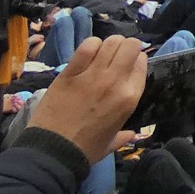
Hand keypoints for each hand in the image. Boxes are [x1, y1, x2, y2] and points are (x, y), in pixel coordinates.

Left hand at [28, 35, 146, 164]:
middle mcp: (115, 81)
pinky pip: (86, 47)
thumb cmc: (85, 149)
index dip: (137, 60)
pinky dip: (90, 45)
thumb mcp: (112, 143)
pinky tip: (87, 53)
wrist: (52, 151)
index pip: (142, 63)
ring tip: (102, 53)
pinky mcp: (71, 72)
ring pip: (110, 42)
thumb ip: (124, 135)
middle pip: (130, 46)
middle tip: (117, 55)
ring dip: (109, 45)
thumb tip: (131, 134)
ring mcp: (92, 75)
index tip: (129, 65)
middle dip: (126, 46)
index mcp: (130, 98)